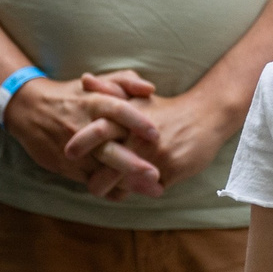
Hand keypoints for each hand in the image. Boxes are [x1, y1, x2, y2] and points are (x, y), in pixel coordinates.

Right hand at [0, 74, 162, 193]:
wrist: (30, 109)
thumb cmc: (74, 96)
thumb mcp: (97, 82)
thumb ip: (125, 81)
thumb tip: (151, 88)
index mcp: (92, 102)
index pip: (117, 110)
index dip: (137, 121)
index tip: (156, 135)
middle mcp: (83, 127)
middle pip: (108, 147)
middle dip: (132, 164)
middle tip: (156, 175)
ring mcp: (74, 149)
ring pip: (100, 170)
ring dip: (127, 182)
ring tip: (152, 190)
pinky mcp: (66, 166)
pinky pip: (90, 180)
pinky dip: (110, 188)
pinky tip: (130, 193)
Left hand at [66, 72, 236, 200]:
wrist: (205, 116)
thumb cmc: (166, 109)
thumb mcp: (138, 97)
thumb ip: (110, 89)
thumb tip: (84, 78)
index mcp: (130, 116)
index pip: (100, 130)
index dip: (82, 144)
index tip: (67, 154)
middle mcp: (141, 135)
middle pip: (111, 162)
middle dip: (97, 179)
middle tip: (89, 186)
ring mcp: (156, 154)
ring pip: (128, 181)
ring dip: (117, 190)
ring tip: (109, 193)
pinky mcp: (171, 169)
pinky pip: (149, 188)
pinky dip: (140, 190)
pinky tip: (134, 190)